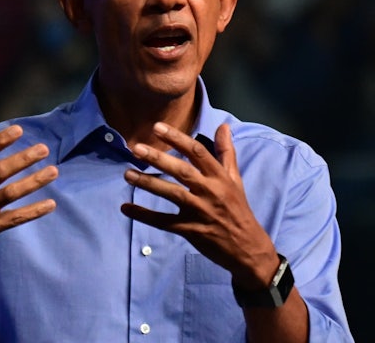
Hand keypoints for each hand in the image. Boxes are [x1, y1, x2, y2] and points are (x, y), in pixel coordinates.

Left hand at [121, 122, 277, 287]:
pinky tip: (126, 208)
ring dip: (148, 183)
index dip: (177, 138)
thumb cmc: (238, 209)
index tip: (157, 127)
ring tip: (127, 174)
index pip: (197, 152)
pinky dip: (144, 215)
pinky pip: (164, 222)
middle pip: (182, 171)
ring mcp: (200, 211)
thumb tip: (223, 126)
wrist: (248, 248)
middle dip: (158, 158)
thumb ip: (226, 152)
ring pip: (171, 194)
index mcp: (219, 177)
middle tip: (136, 149)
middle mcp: (210, 191)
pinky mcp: (190, 230)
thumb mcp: (235, 179)